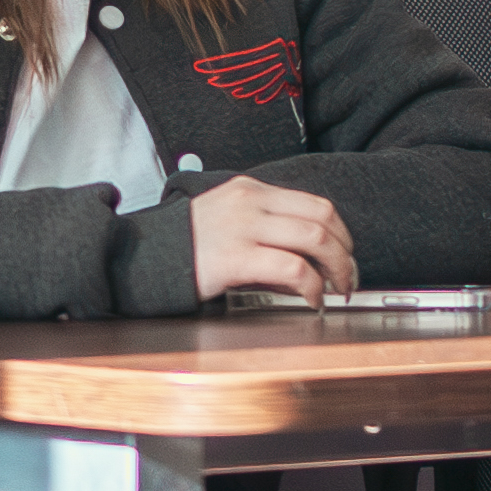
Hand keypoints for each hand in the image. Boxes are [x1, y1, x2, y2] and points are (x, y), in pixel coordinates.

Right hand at [191, 176, 357, 303]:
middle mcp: (251, 203)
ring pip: (314, 239)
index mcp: (251, 190)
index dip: (341, 232)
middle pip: (322, 219)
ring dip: (336, 269)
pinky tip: (310, 300)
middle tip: (347, 276)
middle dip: (345, 251)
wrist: (143, 255)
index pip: (315, 204)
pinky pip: (292, 268)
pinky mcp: (235, 257)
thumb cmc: (187, 244)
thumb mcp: (227, 217)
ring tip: (334, 289)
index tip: (345, 254)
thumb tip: (308, 254)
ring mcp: (243, 228)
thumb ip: (264, 224)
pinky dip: (311, 287)